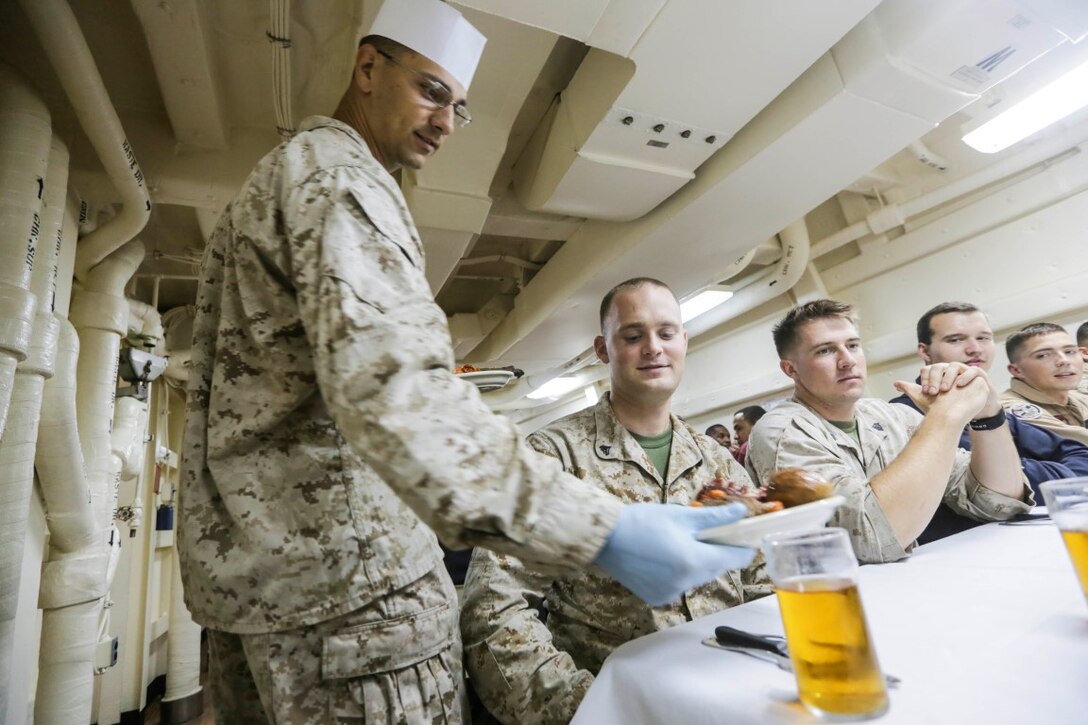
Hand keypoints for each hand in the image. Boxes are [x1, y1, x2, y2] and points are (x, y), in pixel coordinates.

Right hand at [593, 502, 755, 606]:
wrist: (605, 538)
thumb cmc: (643, 521)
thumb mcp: (682, 516)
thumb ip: (716, 518)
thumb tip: (741, 512)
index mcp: (695, 561)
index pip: (735, 559)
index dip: (743, 547)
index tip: (745, 537)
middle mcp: (686, 582)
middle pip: (716, 568)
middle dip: (716, 552)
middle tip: (707, 533)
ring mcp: (671, 593)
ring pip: (697, 577)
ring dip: (697, 563)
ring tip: (681, 543)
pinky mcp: (658, 598)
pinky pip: (679, 585)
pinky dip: (678, 573)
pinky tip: (665, 558)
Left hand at [897, 363, 996, 416]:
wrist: (964, 414)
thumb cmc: (945, 405)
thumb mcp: (926, 399)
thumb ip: (911, 389)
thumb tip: (896, 383)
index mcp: (937, 373)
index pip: (928, 369)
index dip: (925, 379)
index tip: (925, 392)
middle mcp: (949, 370)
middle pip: (939, 367)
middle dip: (934, 379)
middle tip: (933, 392)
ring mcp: (964, 372)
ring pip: (954, 366)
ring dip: (948, 377)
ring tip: (945, 390)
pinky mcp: (979, 377)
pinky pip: (974, 371)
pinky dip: (966, 376)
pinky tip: (960, 385)